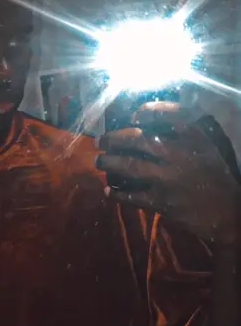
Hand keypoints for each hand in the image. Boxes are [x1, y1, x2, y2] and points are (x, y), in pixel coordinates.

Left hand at [96, 101, 240, 245]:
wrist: (227, 213)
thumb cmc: (214, 176)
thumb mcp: (205, 148)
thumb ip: (184, 133)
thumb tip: (150, 120)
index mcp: (193, 138)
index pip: (168, 114)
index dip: (147, 111)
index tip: (132, 116)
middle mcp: (179, 154)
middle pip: (138, 139)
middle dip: (114, 138)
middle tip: (100, 140)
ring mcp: (168, 178)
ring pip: (130, 166)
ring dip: (109, 163)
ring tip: (98, 162)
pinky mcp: (162, 201)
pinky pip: (132, 196)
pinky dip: (117, 194)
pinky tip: (107, 191)